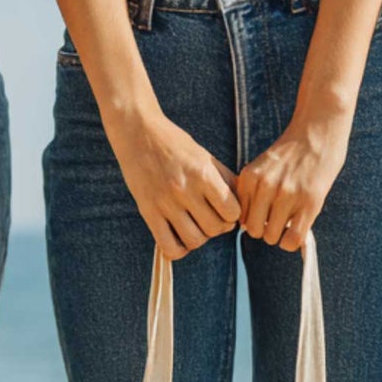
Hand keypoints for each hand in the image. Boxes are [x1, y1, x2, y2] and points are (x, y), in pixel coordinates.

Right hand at [107, 110, 240, 260]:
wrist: (137, 131)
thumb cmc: (175, 144)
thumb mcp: (205, 156)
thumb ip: (225, 180)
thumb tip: (243, 205)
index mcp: (203, 174)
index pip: (232, 212)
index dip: (233, 215)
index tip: (225, 210)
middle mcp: (184, 189)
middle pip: (215, 229)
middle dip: (218, 227)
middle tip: (210, 218)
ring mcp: (165, 202)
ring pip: (195, 241)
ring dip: (199, 238)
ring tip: (195, 226)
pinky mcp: (148, 211)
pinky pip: (169, 246)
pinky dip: (179, 249)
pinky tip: (179, 237)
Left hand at [236, 111, 351, 251]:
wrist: (319, 129)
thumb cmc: (292, 150)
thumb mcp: (263, 166)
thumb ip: (253, 191)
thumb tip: (248, 226)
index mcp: (250, 177)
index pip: (240, 216)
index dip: (253, 219)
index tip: (265, 214)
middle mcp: (265, 186)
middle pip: (253, 230)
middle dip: (264, 229)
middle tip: (277, 219)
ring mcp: (287, 195)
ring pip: (271, 237)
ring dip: (280, 235)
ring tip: (290, 220)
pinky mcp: (309, 202)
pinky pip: (292, 239)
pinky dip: (292, 242)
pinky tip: (297, 230)